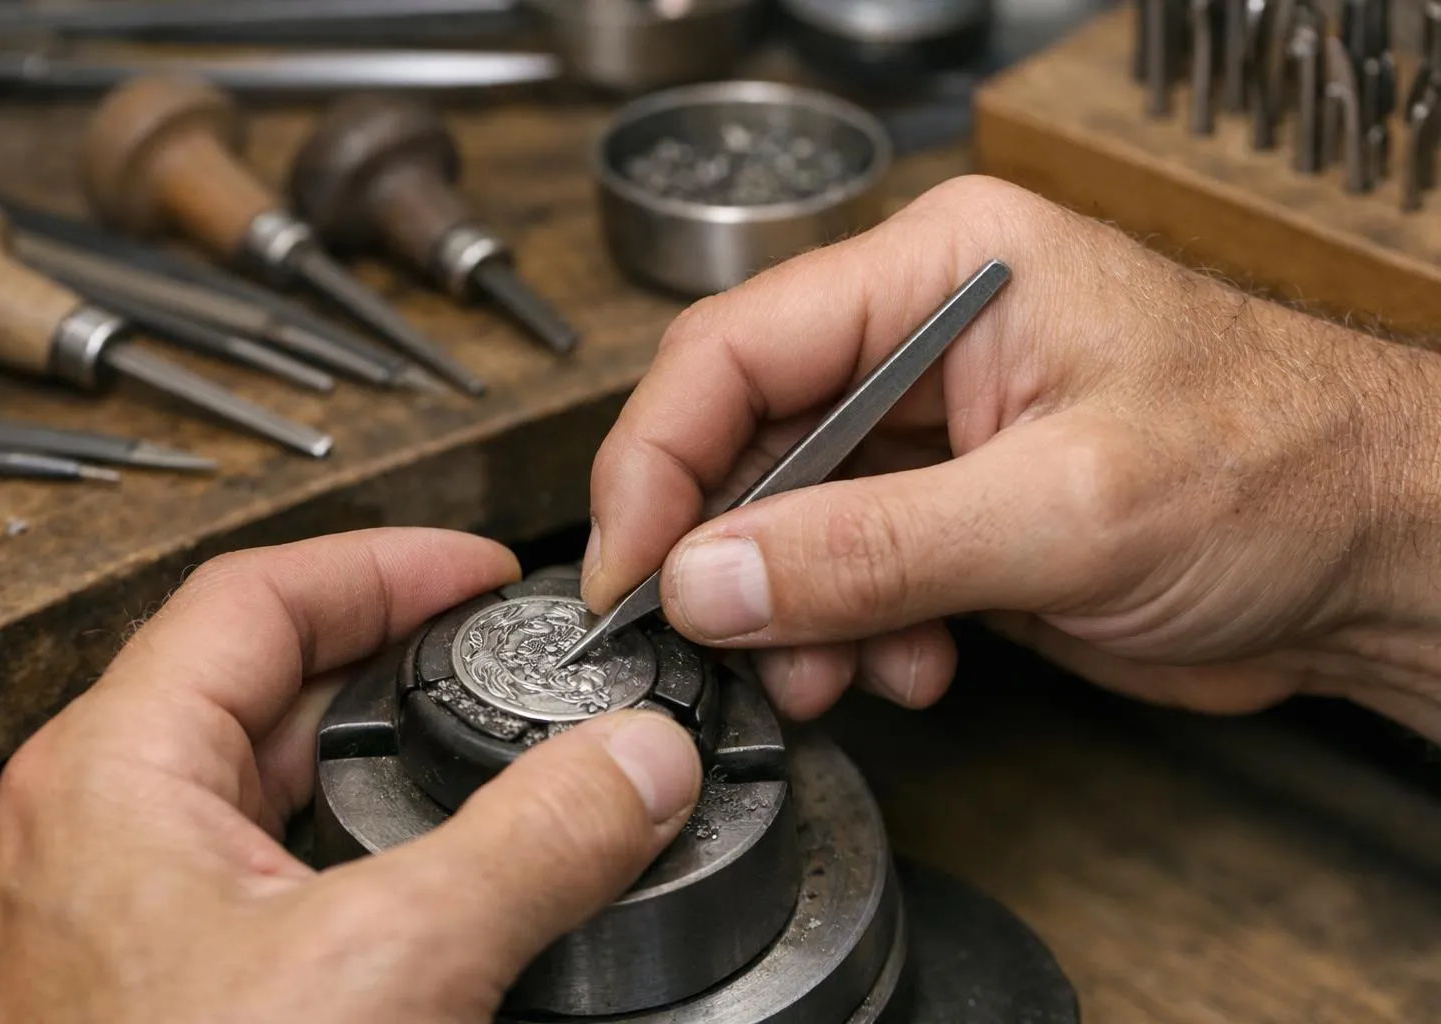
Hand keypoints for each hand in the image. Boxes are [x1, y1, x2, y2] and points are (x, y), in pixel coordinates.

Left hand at [0, 529, 701, 1022]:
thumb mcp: (394, 969)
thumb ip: (535, 845)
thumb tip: (639, 764)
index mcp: (107, 779)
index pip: (257, 599)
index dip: (386, 566)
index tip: (478, 571)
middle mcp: (75, 838)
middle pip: (244, 682)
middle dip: (379, 653)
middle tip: (478, 644)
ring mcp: (87, 921)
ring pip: (233, 782)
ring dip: (346, 748)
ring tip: (445, 732)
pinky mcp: (121, 994)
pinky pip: (228, 871)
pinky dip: (320, 840)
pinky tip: (386, 872)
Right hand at [583, 175, 1440, 739]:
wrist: (1378, 557)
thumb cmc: (1282, 471)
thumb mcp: (1064, 511)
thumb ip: (872, 547)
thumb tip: (708, 578)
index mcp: (942, 272)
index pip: (733, 349)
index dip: (657, 462)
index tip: (627, 569)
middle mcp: (920, 340)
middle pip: (745, 439)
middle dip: (728, 556)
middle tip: (721, 646)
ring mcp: (931, 434)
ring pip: (785, 520)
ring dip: (789, 613)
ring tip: (828, 674)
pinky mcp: (948, 515)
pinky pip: (844, 575)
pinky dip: (850, 637)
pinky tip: (912, 667)